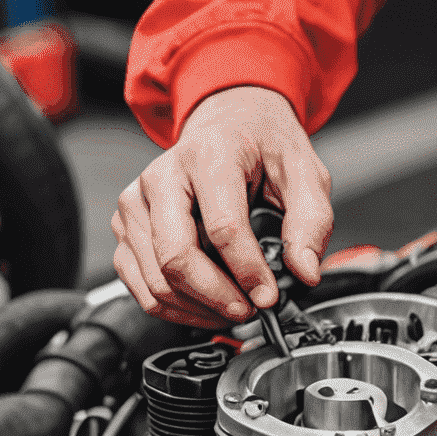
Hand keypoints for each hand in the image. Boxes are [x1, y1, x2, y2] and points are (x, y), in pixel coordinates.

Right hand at [112, 86, 332, 327]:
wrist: (228, 125)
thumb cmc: (262, 148)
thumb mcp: (305, 174)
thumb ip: (310, 223)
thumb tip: (305, 272)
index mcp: (208, 156)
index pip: (222, 227)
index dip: (247, 271)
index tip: (269, 296)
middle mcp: (162, 177)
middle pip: (176, 257)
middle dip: (216, 296)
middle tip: (249, 309)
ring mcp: (137, 204)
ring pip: (157, 280)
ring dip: (198, 308)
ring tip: (233, 308)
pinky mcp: (126, 228)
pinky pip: (143, 288)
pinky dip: (176, 308)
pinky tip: (207, 305)